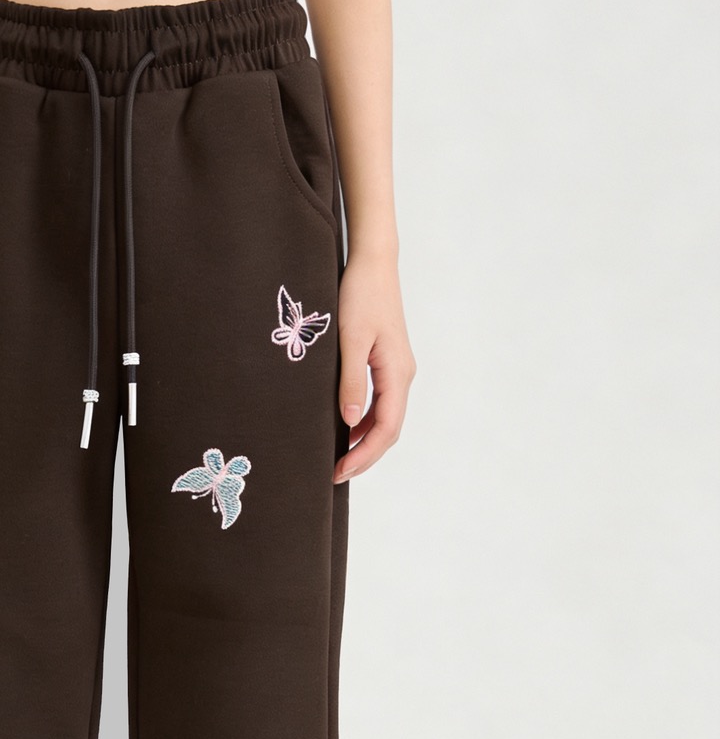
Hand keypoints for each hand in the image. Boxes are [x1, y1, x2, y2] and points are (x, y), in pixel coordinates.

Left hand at [332, 249, 415, 482]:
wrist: (373, 263)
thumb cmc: (360, 295)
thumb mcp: (350, 339)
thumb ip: (351, 381)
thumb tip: (350, 422)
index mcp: (397, 373)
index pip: (386, 428)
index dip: (364, 455)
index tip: (340, 471)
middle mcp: (403, 375)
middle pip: (389, 429)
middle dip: (365, 456)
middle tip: (335, 475)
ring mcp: (397, 370)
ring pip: (385, 418)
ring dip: (364, 442)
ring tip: (338, 459)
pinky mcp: (387, 363)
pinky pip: (380, 403)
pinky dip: (364, 423)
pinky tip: (345, 430)